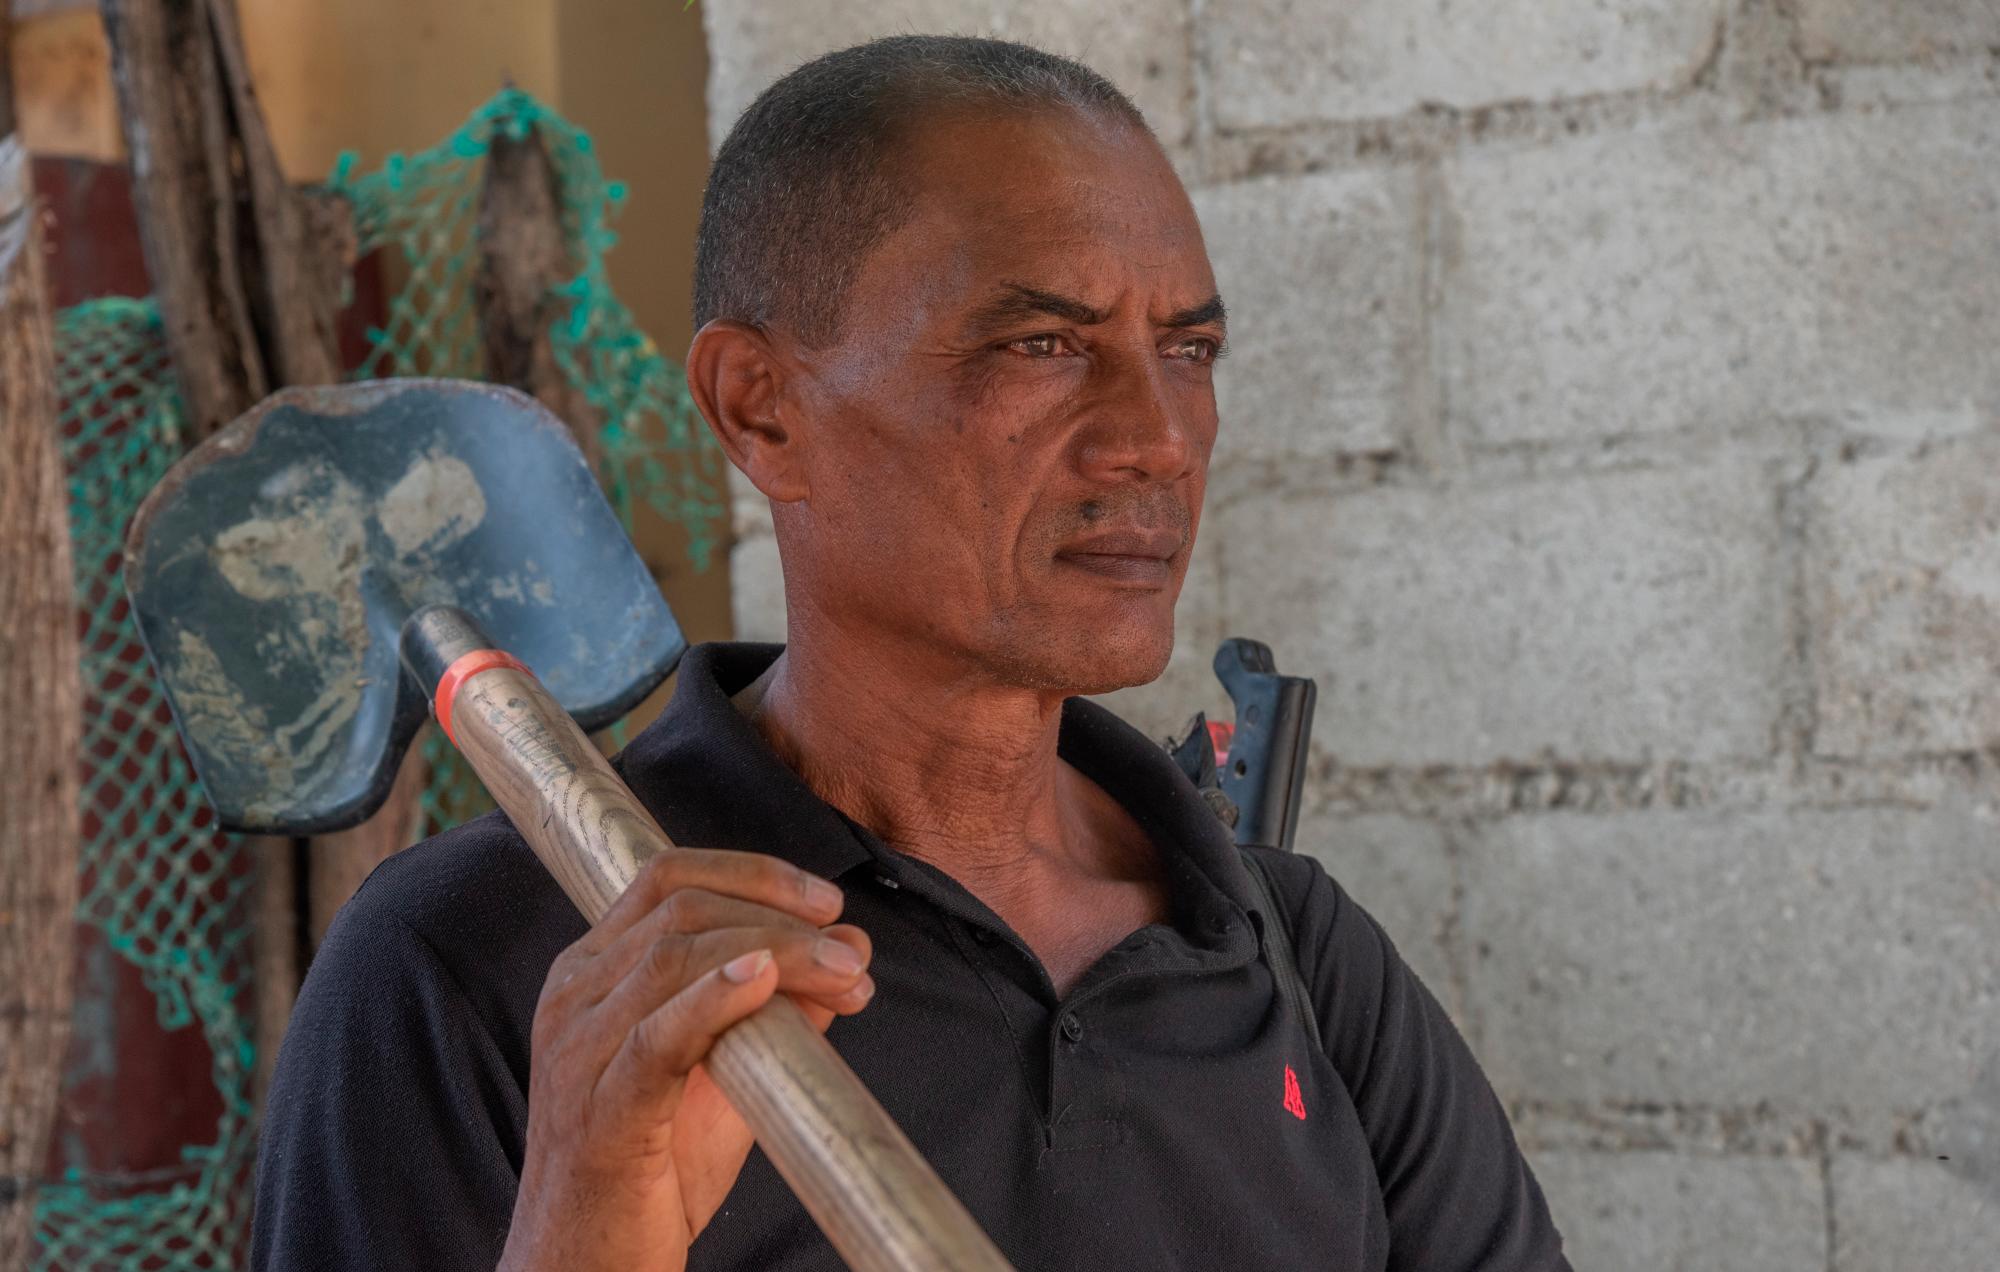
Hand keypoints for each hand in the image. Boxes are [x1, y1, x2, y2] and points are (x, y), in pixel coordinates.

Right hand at [497, 849, 873, 1271]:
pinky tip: (761, 983)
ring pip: (674, 961)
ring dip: (775, 954)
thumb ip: (779, 1003)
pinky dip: (712, 1000)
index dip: (754, 873)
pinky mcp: (600, 1113)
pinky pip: (654, 1039)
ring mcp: (578, 1054)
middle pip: (680, 911)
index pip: (668, 878)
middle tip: (851, 957)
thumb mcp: (725, 1068)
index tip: (826, 903)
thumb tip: (851, 947)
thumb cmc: (654, 1166)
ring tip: (841, 976)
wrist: (589, 1264)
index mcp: (592, 972)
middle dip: (780, 918)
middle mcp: (574, 997)